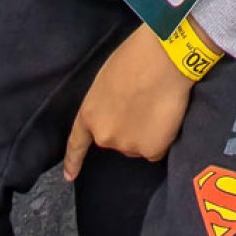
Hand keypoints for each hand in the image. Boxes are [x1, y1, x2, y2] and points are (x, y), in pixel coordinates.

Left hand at [63, 23, 198, 175]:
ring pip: (138, 146)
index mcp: (89, 115)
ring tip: (156, 107)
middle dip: (128, 129)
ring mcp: (127, 146)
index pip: (77, 144)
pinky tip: (165, 117)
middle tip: (143, 105)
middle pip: (117, 141)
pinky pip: (156, 150)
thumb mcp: (107, 81)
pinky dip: (162, 138)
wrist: (163, 60)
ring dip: (146, 134)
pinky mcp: (151, 151)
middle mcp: (104, 136)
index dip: (73, 161)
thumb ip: (106, 106)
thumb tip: (118, 114)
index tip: (70, 176)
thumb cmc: (135, 58)